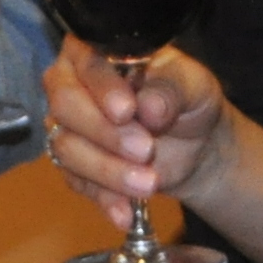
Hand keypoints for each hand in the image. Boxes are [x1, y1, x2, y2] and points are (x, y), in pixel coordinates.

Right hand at [41, 38, 225, 229]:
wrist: (196, 143)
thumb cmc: (188, 99)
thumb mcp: (192, 85)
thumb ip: (172, 88)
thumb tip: (151, 107)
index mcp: (95, 51)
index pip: (86, 63)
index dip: (102, 88)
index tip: (128, 110)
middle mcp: (71, 84)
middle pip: (65, 106)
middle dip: (105, 133)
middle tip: (145, 148)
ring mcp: (68, 126)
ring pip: (67, 148)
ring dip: (108, 170)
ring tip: (149, 183)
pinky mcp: (74, 165)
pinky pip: (77, 183)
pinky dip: (104, 199)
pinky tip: (127, 212)